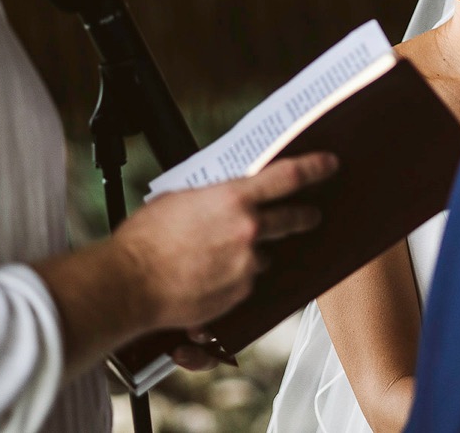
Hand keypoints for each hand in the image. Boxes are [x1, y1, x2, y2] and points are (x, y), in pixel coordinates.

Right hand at [116, 152, 337, 330]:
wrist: (129, 283)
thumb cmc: (145, 239)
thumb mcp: (180, 198)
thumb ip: (213, 196)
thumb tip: (226, 194)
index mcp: (234, 199)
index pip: (288, 177)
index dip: (315, 168)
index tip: (330, 165)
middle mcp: (248, 231)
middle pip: (293, 219)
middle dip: (305, 217)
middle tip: (310, 216)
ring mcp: (247, 265)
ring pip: (264, 255)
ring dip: (254, 253)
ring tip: (220, 254)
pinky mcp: (239, 294)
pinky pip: (247, 282)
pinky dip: (236, 277)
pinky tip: (209, 274)